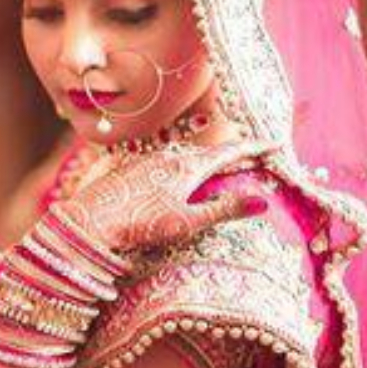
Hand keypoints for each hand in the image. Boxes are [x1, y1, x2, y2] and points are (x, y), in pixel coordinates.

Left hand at [56, 146, 267, 252]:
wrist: (91, 218)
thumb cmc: (140, 224)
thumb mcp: (187, 222)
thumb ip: (224, 210)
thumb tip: (263, 201)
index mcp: (189, 166)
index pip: (230, 151)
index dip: (254, 147)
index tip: (274, 143)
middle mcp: (171, 156)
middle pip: (210, 151)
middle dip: (233, 153)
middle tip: (253, 155)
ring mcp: (150, 159)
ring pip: (188, 155)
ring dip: (208, 159)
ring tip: (221, 166)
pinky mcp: (135, 168)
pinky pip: (169, 161)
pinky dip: (186, 165)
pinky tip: (179, 176)